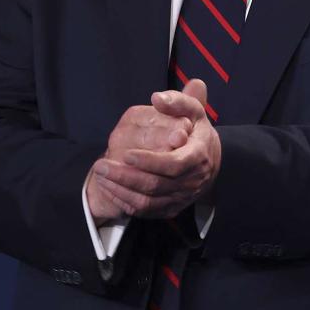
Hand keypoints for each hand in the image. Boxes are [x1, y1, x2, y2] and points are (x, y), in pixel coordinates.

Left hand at [87, 103, 193, 224]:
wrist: (209, 159)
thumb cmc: (196, 130)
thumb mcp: (193, 110)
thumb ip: (176, 101)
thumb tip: (157, 98)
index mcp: (198, 156)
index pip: (174, 164)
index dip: (150, 162)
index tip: (127, 154)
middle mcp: (192, 181)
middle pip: (155, 185)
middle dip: (125, 176)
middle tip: (101, 165)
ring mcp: (181, 197)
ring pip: (148, 201)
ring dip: (121, 191)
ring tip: (100, 176)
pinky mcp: (172, 208)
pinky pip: (146, 211)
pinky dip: (125, 202)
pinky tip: (109, 188)